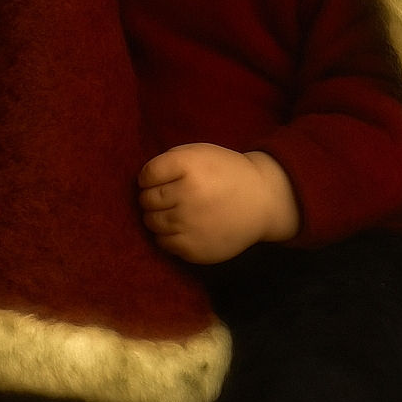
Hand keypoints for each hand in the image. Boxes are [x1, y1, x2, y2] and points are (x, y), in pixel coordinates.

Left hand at [138, 143, 299, 264]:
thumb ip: (169, 162)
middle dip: (152, 197)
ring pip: (151, 222)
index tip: (161, 178)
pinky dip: (168, 235)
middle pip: (145, 200)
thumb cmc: (225, 173)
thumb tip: (140, 182)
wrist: (261, 200)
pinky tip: (184, 226)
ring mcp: (189, 224)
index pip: (146, 175)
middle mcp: (186, 194)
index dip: (150, 177)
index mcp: (187, 166)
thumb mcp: (199, 153)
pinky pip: (163, 243)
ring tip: (175, 211)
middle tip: (169, 196)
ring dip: (157, 216)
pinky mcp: (193, 248)